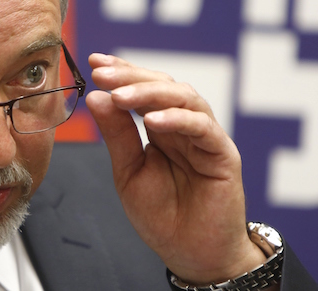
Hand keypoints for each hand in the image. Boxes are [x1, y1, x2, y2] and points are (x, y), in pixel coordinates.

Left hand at [85, 53, 267, 284]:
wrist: (190, 254)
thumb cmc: (162, 215)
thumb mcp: (128, 171)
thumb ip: (117, 135)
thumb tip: (97, 97)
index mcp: (161, 128)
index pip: (143, 89)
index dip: (122, 72)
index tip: (95, 62)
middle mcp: (184, 127)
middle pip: (164, 86)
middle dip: (132, 76)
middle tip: (104, 74)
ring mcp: (205, 138)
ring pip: (185, 98)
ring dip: (151, 93)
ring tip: (121, 95)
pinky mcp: (223, 154)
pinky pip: (203, 128)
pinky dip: (178, 119)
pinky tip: (154, 120)